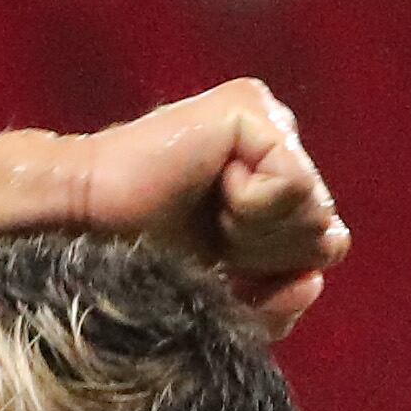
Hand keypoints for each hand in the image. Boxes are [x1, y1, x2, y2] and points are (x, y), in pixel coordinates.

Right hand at [65, 80, 349, 335]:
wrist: (86, 226)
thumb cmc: (145, 261)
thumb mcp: (225, 301)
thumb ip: (279, 303)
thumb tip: (322, 271)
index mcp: (277, 182)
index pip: (324, 244)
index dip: (275, 272)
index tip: (219, 258)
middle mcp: (279, 142)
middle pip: (324, 228)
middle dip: (268, 254)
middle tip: (210, 233)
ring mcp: (267, 118)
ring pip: (315, 208)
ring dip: (256, 232)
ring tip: (209, 211)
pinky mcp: (251, 107)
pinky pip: (294, 181)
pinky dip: (252, 206)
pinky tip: (212, 186)